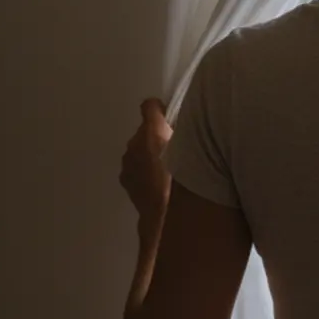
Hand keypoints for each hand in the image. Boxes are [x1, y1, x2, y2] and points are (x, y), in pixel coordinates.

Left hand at [120, 99, 172, 228]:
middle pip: (145, 130)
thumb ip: (184, 133)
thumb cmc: (184, 177)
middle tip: (176, 149)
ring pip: (139, 149)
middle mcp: (135, 141)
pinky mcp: (124, 177)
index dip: (160, 110)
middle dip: (157, 136)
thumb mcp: (194, 149)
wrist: (164, 212)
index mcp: (152, 130)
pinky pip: (135, 165)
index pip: (150, 106)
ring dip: (150, 154)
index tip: (171, 120)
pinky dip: (144, 169)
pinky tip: (157, 181)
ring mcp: (127, 160)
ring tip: (167, 168)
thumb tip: (182, 125)